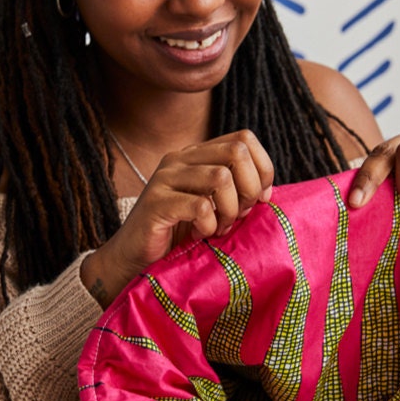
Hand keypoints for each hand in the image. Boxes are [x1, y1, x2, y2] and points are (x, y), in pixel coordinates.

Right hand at [83, 131, 273, 306]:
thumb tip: (267, 191)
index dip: (262, 169)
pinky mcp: (156, 203)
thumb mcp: (212, 209)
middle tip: (238, 217)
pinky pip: (200, 206)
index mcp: (196, 156)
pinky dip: (208, 225)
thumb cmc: (176, 238)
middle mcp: (180, 159)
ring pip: (221, 177)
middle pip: (237, 151)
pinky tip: (197, 235)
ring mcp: (165, 178)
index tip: (259, 200)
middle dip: (249, 188)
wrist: (132, 261)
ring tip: (217, 229)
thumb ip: (234, 194)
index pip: (243, 139)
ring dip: (229, 210)